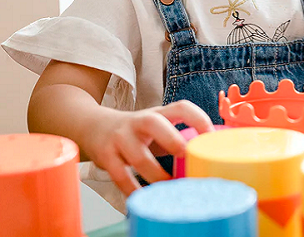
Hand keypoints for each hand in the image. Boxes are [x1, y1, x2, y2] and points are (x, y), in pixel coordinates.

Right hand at [83, 100, 213, 195]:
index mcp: (158, 113)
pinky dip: (133, 189)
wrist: (93, 127)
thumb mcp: (157, 127)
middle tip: (187, 156)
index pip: (180, 107)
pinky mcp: (106, 156)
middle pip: (155, 123)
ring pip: (139, 157)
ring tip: (170, 186)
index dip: (198, 118)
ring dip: (156, 175)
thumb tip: (207, 157)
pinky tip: (144, 196)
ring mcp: (120, 138)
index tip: (210, 135)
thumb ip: (178, 137)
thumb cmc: (136, 131)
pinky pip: (120, 176)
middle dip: (173, 140)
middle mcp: (138, 122)